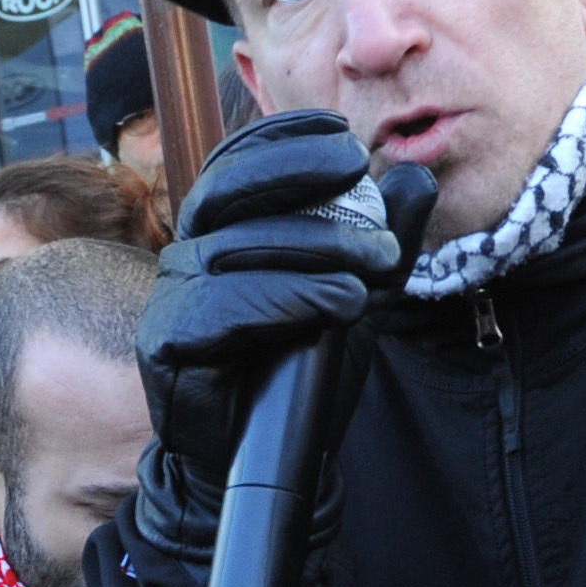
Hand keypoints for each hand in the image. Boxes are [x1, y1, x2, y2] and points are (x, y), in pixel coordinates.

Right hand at [128, 115, 433, 580]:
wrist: (268, 455)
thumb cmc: (303, 367)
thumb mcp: (357, 293)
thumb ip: (383, 239)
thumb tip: (416, 178)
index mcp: (222, 231)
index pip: (238, 162)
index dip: (282, 137)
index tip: (339, 130)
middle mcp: (188, 254)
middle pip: (228, 190)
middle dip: (295, 169)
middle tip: (355, 166)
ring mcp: (172, 300)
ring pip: (237, 248)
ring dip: (316, 247)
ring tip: (377, 262)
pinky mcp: (169, 346)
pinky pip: (226, 308)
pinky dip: (290, 298)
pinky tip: (340, 302)